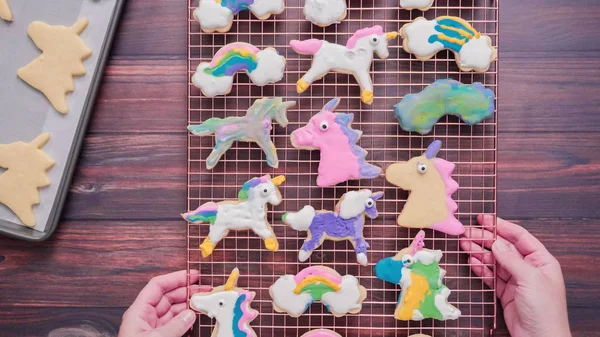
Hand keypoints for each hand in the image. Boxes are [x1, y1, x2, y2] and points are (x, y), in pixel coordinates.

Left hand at [118, 270, 200, 336]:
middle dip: (185, 291)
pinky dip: (185, 321)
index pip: (157, 287)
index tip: (193, 275)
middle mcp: (145, 318)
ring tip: (203, 303)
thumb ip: (175, 326)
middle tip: (204, 290)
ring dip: (188, 306)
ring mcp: (151, 329)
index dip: (175, 278)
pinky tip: (195, 319)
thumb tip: (190, 314)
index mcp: (138, 312)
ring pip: (172, 311)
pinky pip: (174, 325)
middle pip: (167, 297)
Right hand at [460, 215, 570, 336]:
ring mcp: (516, 280)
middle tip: (467, 232)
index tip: (484, 219)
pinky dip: (481, 268)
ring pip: (495, 261)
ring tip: (464, 244)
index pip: (520, 237)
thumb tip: (496, 243)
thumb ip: (511, 259)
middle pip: (504, 247)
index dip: (502, 226)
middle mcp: (529, 267)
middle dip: (486, 239)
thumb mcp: (530, 278)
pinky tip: (471, 260)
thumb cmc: (545, 309)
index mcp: (542, 260)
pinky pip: (491, 275)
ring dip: (480, 252)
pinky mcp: (506, 292)